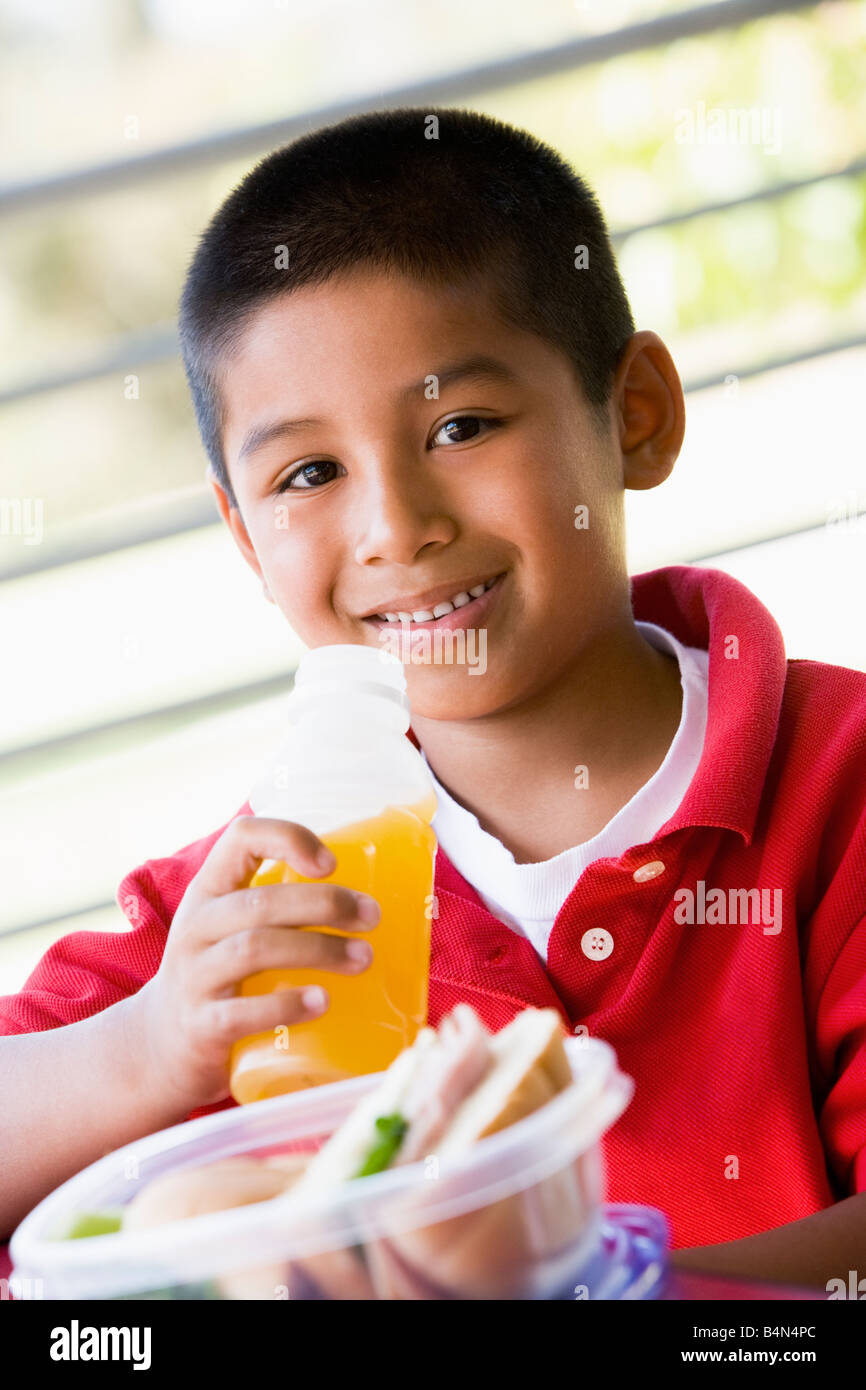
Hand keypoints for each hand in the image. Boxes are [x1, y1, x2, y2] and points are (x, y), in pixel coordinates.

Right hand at [130, 816, 379, 1115]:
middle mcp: (197, 927)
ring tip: (363, 959)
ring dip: (319, 949)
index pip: (241, 838)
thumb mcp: (231, 928)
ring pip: (256, 948)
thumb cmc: (219, 978)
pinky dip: (286, 1005)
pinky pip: (242, 1012)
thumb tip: (371, 898)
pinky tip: (322, 1002)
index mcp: (210, 891)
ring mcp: (195, 977)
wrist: (158, 1048)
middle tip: (372, 917)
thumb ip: (279, 908)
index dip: (289, 838)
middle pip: (262, 902)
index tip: (332, 861)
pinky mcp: (201, 1026)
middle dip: (326, 904)